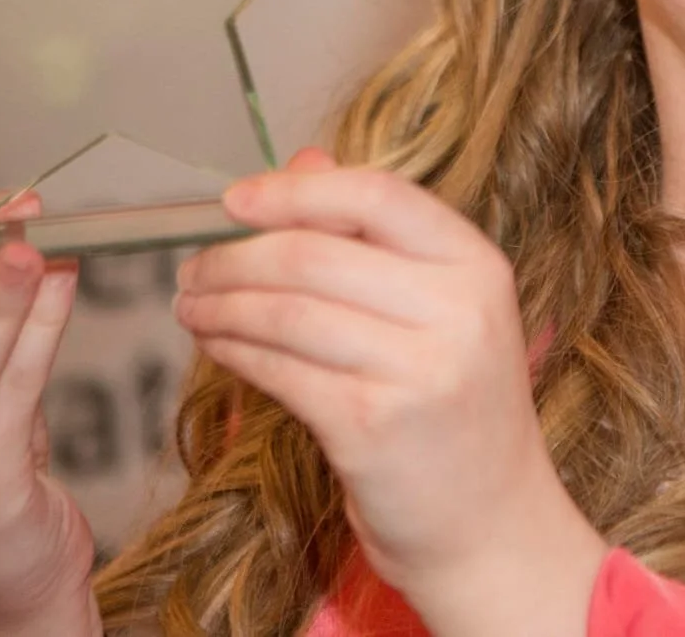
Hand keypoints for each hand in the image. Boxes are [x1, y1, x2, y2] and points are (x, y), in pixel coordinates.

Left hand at [174, 150, 606, 635]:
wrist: (491, 525)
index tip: (236, 200)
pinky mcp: (372, 427)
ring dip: (223, 305)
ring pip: (286, 312)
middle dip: (236, 257)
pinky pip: (279, 372)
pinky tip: (217, 347)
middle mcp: (458, 310)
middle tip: (195, 268)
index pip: (377, 195)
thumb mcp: (442, 310)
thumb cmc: (457, 410)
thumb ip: (376, 233)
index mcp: (477, 265)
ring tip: (193, 306)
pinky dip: (235, 353)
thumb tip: (304, 160)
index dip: (295, 192)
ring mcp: (419, 371)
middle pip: (315, 254)